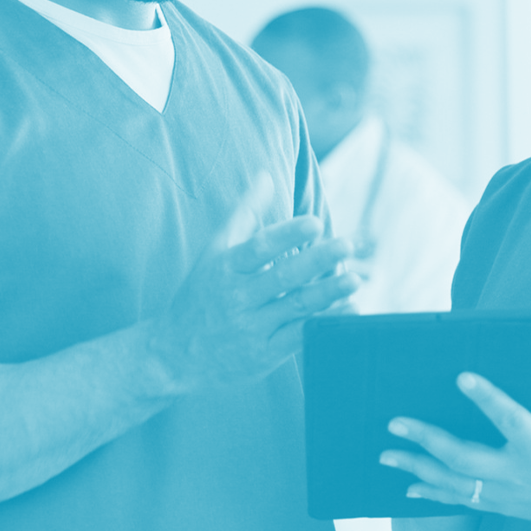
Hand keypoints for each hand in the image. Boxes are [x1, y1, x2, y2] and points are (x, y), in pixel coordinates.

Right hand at [146, 215, 360, 392]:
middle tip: (346, 245)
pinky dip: (325, 323)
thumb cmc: (200, 294)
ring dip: (327, 292)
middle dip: (317, 260)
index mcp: (225, 268)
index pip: (258, 248)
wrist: (174, 354)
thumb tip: (266, 176)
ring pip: (295, 306)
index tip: (314, 223)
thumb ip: (244, 214)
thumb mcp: (214, 252)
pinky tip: (349, 309)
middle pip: (282, 276)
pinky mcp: (264, 354)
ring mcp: (251, 327)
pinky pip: (299, 337)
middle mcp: (237, 297)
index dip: (286, 235)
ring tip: (355, 278)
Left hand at [379, 355, 530, 530]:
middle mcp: (520, 474)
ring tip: (386, 455)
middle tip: (395, 422)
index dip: (487, 398)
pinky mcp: (503, 507)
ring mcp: (508, 495)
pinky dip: (433, 494)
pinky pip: (462, 501)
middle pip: (464, 459)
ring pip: (455, 484)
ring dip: (417, 469)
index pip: (511, 420)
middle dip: (427, 440)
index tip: (462, 376)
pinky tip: (407, 488)